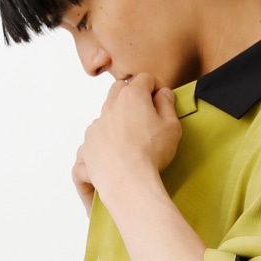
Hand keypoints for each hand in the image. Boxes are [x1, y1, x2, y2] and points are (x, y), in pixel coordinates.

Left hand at [74, 74, 181, 209]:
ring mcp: (96, 124)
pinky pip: (97, 135)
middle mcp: (110, 105)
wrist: (128, 181)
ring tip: (131, 138)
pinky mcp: (88, 143)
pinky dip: (106, 139)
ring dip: (118, 118)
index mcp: (132, 96)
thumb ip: (167, 104)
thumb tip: (163, 94)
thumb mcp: (172, 126)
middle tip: (145, 114)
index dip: (156, 87)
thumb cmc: (151, 154)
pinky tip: (116, 152)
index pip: (145, 78)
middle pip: (120, 89)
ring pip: (107, 112)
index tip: (162, 100)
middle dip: (133, 96)